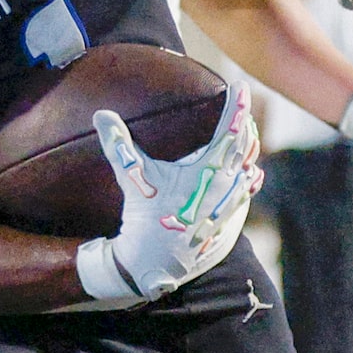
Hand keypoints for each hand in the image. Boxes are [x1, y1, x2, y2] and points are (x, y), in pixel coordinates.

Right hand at [76, 88, 262, 303]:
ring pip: (249, 168)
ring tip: (245, 134)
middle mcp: (226, 187)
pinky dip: (246, 178)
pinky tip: (247, 173)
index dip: (237, 106)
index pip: (230, 131)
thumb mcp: (133, 180)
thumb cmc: (145, 221)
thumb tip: (102, 114)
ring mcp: (231, 206)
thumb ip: (119, 144)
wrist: (154, 265)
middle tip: (239, 108)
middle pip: (245, 146)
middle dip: (244, 124)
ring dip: (247, 150)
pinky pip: (246, 193)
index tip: (240, 86)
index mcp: (207, 172)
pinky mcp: (231, 222)